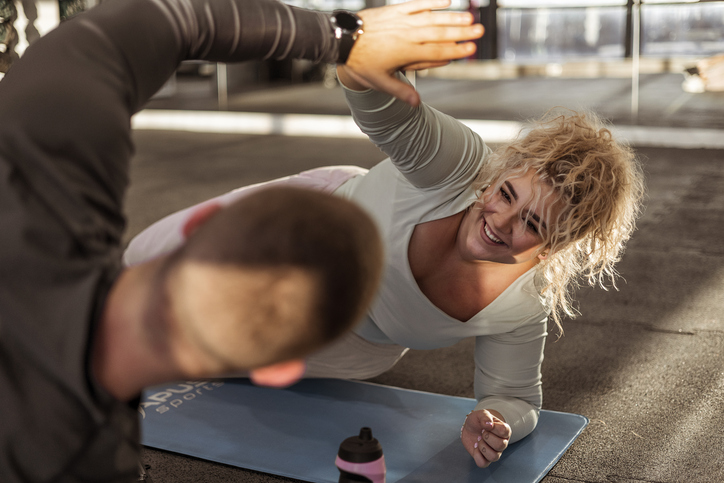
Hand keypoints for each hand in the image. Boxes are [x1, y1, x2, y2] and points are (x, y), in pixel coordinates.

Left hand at [344, 0, 483, 105]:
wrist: (342, 40)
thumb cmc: (360, 63)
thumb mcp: (379, 82)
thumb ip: (400, 91)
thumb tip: (416, 104)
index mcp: (405, 52)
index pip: (436, 51)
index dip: (455, 50)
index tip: (471, 50)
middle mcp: (407, 34)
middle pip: (439, 32)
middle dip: (461, 32)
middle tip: (480, 31)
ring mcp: (402, 20)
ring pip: (432, 17)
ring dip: (452, 17)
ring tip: (470, 18)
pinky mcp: (395, 10)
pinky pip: (417, 4)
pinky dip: (433, 1)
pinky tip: (448, 0)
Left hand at [460, 409, 510, 467]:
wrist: (469, 428)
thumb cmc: (478, 421)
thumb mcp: (480, 414)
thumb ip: (485, 416)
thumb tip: (489, 425)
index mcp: (504, 431)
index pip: (504, 431)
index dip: (493, 428)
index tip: (486, 425)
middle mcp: (502, 443)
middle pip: (501, 445)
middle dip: (487, 437)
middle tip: (482, 433)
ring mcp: (495, 452)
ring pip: (494, 457)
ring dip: (482, 447)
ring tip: (479, 440)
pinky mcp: (485, 459)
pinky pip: (483, 463)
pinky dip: (477, 455)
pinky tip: (475, 447)